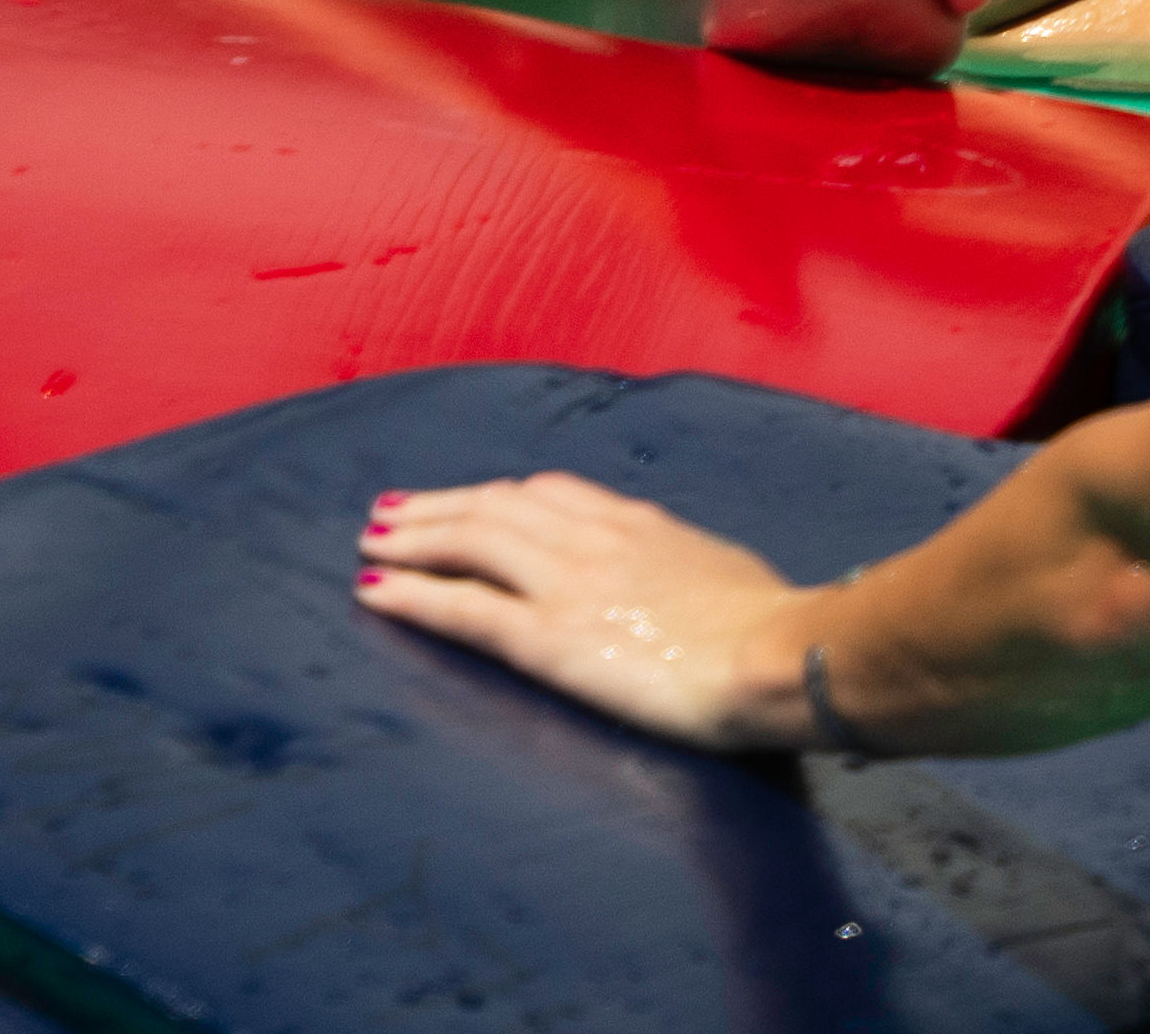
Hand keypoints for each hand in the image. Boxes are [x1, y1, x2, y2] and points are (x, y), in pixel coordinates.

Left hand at [348, 468, 821, 750]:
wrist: (779, 654)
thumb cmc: (775, 625)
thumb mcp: (727, 572)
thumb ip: (687, 565)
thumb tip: (689, 576)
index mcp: (638, 523)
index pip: (548, 495)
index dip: (496, 496)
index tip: (468, 500)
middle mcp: (591, 538)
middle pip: (494, 507)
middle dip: (437, 508)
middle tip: (390, 512)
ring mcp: (565, 584)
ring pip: (468, 544)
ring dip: (411, 540)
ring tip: (370, 543)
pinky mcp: (549, 639)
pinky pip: (464, 609)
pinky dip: (413, 595)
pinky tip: (375, 592)